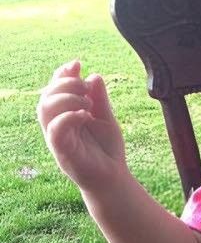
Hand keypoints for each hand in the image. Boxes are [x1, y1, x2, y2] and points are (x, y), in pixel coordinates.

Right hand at [37, 60, 126, 189]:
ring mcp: (57, 138)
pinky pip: (55, 129)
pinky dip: (69, 117)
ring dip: (66, 98)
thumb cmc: (107, 150)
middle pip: (46, 96)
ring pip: (45, 109)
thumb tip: (94, 76)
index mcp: (64, 115)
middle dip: (64, 83)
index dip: (62, 74)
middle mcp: (56, 125)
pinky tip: (86, 115)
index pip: (54, 89)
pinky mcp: (61, 151)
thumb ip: (100, 99)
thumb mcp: (106, 119)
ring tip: (87, 102)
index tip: (77, 64)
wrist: (113, 178)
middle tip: (86, 87)